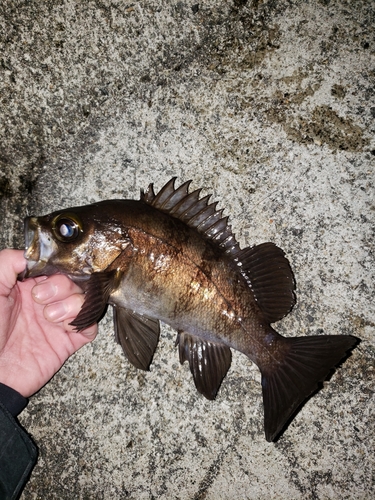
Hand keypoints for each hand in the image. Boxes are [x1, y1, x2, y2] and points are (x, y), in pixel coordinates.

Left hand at [0, 249, 96, 396]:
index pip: (53, 265)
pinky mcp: (67, 341)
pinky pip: (90, 324)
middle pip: (73, 279)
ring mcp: (57, 320)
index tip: (46, 272)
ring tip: (50, 317)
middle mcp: (44, 301)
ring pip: (84, 298)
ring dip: (72, 304)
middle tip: (41, 298)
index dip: (56, 266)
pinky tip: (65, 327)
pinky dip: (84, 321)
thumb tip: (31, 252)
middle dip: (62, 285)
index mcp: (25, 286)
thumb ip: (8, 262)